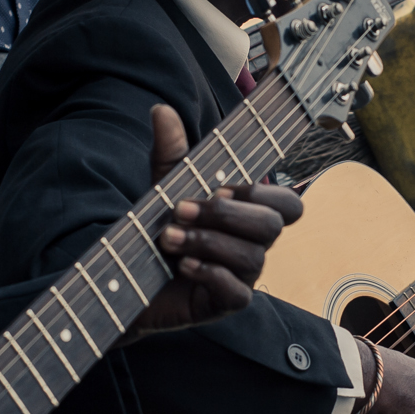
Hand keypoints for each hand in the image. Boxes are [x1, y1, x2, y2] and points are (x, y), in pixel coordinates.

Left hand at [131, 104, 304, 335]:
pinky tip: (182, 265)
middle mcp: (254, 245)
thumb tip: (161, 109)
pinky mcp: (226, 304)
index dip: (262, 194)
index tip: (220, 188)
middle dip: (225, 214)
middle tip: (180, 210)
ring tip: (168, 238)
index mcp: (249, 214)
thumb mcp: (164, 185)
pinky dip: (210, 273)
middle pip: (271, 226)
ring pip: (253, 257)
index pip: (287, 204)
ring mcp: (244, 276)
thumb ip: (171, 151)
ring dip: (207, 242)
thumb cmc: (158, 228)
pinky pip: (238, 291)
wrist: (127, 276)